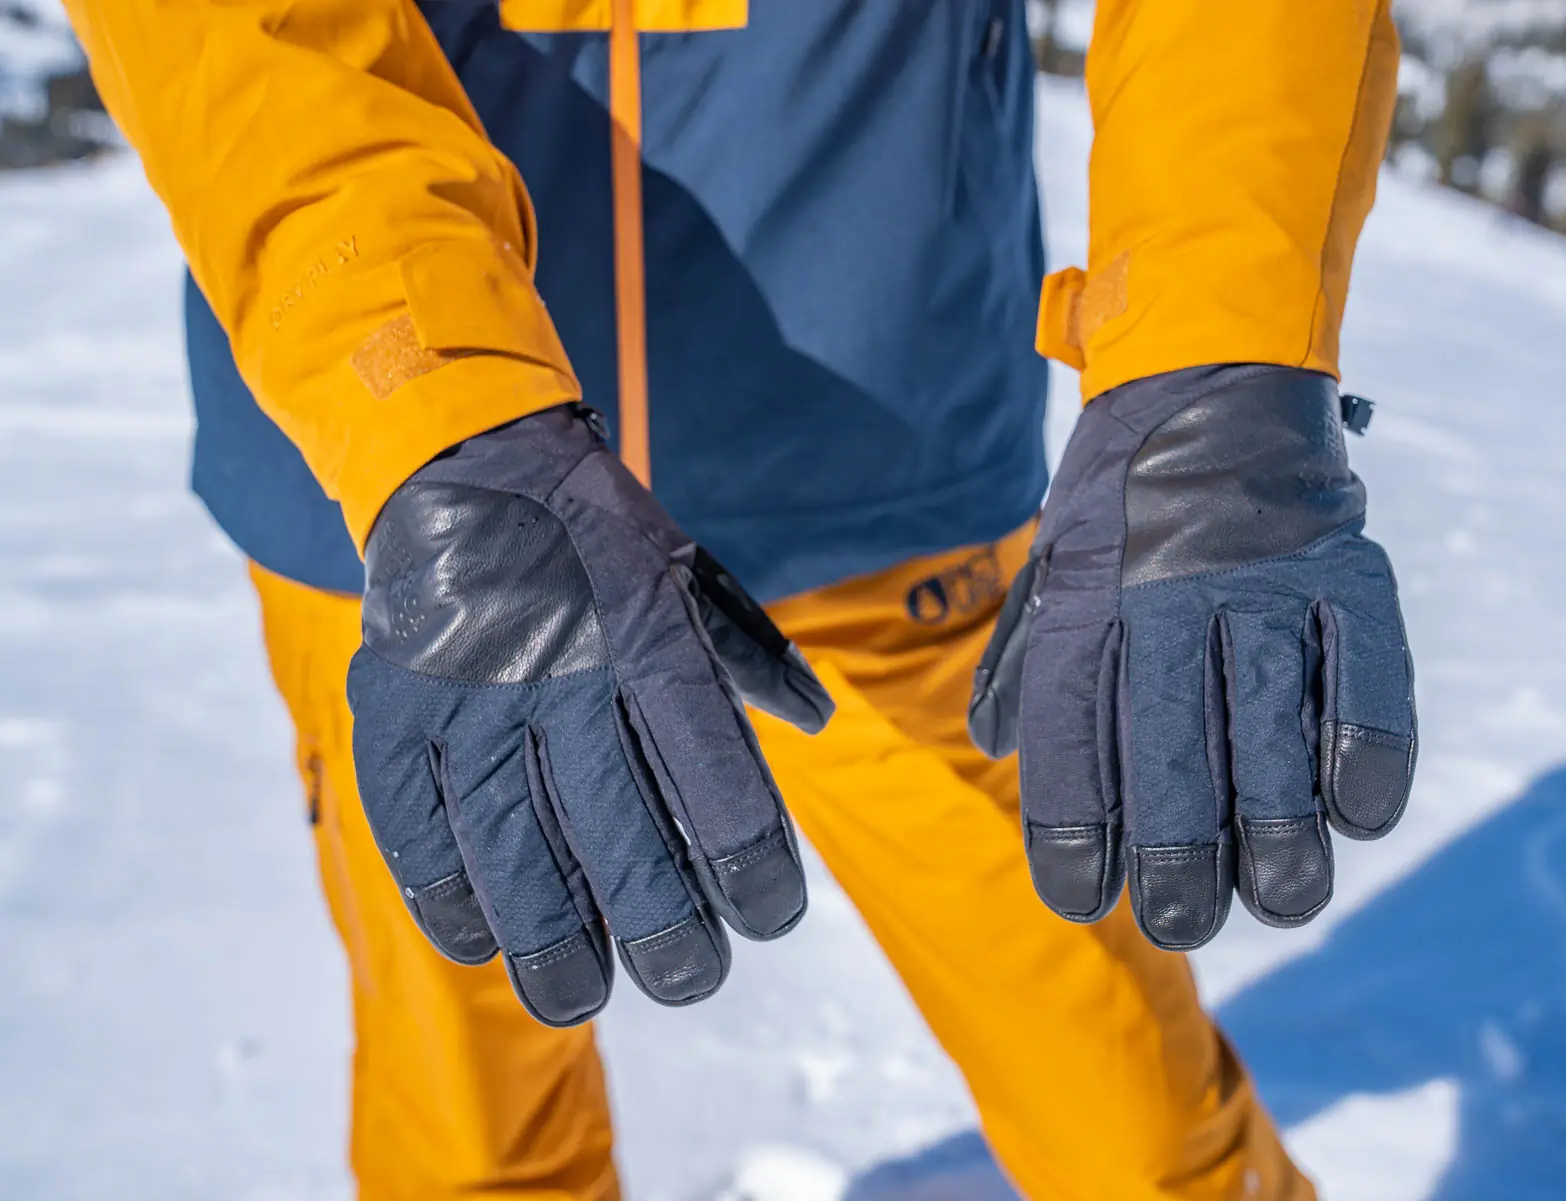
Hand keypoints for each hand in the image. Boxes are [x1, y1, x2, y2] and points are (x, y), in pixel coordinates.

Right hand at [348, 407, 831, 1024]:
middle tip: (693, 980)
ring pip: (510, 849)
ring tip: (581, 996)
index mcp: (646, 633)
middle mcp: (558, 667)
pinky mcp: (391, 706)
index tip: (772, 917)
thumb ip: (751, 653)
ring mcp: (464, 691)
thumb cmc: (597, 532)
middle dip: (664, 930)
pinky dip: (447, 894)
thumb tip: (817, 722)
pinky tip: (482, 940)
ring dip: (551, 939)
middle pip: (617, 832)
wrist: (463, 458)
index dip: (748, 859)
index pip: (711, 770)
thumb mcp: (690, 571)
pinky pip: (414, 824)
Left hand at [970, 366, 1414, 949]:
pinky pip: (1363, 671)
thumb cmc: (1124, 496)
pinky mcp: (1346, 570)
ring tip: (1281, 899)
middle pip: (1167, 744)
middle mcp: (1167, 591)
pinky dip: (1366, 749)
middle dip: (1176, 852)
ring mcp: (1263, 578)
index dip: (1073, 823)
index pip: (1067, 725)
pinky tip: (1357, 815)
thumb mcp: (1054, 561)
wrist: (1214, 371)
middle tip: (1184, 922)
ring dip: (1278, 829)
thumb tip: (995, 747)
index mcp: (1087, 595)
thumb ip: (1027, 657)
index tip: (1081, 897)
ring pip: (1270, 726)